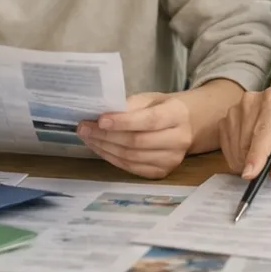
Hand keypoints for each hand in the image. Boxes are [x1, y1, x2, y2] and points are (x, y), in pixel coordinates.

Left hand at [78, 92, 194, 178]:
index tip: (100, 120)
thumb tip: (101, 114)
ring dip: (105, 148)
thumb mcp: (150, 99)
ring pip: (132, 157)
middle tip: (84, 128)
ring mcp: (171, 160)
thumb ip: (129, 106)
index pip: (149, 121)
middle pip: (137, 142)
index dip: (123, 122)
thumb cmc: (162, 108)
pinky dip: (112, 158)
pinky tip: (100, 148)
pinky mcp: (162, 172)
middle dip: (107, 136)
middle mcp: (179, 140)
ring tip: (88, 137)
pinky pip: (132, 168)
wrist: (186, 125)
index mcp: (177, 115)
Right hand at [219, 87, 270, 180]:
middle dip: (257, 162)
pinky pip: (226, 148)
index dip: (256, 155)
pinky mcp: (226, 119)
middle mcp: (251, 101)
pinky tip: (252, 150)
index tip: (250, 174)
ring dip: (247, 160)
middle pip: (246, 143)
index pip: (263, 132)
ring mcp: (235, 109)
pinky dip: (237, 157)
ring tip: (264, 153)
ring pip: (235, 148)